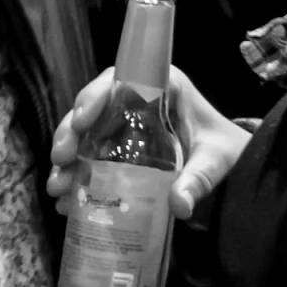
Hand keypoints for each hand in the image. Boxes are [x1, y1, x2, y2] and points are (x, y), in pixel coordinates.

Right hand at [45, 65, 251, 223]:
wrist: (229, 166)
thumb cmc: (223, 150)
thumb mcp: (216, 160)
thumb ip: (199, 179)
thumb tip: (178, 206)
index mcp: (161, 86)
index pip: (120, 80)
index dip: (95, 96)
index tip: (80, 120)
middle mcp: (136, 102)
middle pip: (93, 108)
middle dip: (70, 131)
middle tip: (60, 159)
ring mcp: (124, 127)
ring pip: (85, 134)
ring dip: (67, 159)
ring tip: (57, 187)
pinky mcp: (118, 151)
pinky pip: (89, 159)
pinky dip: (76, 178)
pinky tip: (64, 202)